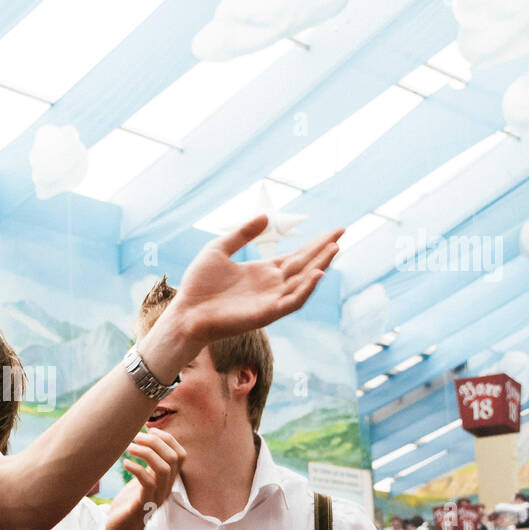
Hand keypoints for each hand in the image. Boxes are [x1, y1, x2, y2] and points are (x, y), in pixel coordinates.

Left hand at [105, 429, 185, 529]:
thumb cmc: (127, 508)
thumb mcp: (140, 483)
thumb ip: (146, 467)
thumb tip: (143, 443)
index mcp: (167, 482)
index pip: (180, 455)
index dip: (168, 439)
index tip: (149, 430)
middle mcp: (166, 489)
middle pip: (174, 457)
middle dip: (156, 441)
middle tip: (136, 436)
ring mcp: (156, 498)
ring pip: (164, 468)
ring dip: (147, 452)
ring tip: (130, 447)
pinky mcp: (142, 506)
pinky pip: (147, 483)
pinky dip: (136, 469)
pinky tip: (125, 463)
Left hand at [173, 216, 342, 342]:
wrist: (185, 311)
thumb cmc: (198, 284)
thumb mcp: (219, 249)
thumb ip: (242, 234)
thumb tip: (266, 215)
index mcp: (263, 271)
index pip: (297, 256)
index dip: (315, 243)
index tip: (335, 230)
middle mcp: (271, 285)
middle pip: (305, 266)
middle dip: (324, 250)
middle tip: (342, 233)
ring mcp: (270, 300)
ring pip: (303, 282)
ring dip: (320, 266)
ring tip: (334, 249)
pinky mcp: (266, 314)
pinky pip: (292, 302)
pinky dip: (306, 289)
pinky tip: (317, 274)